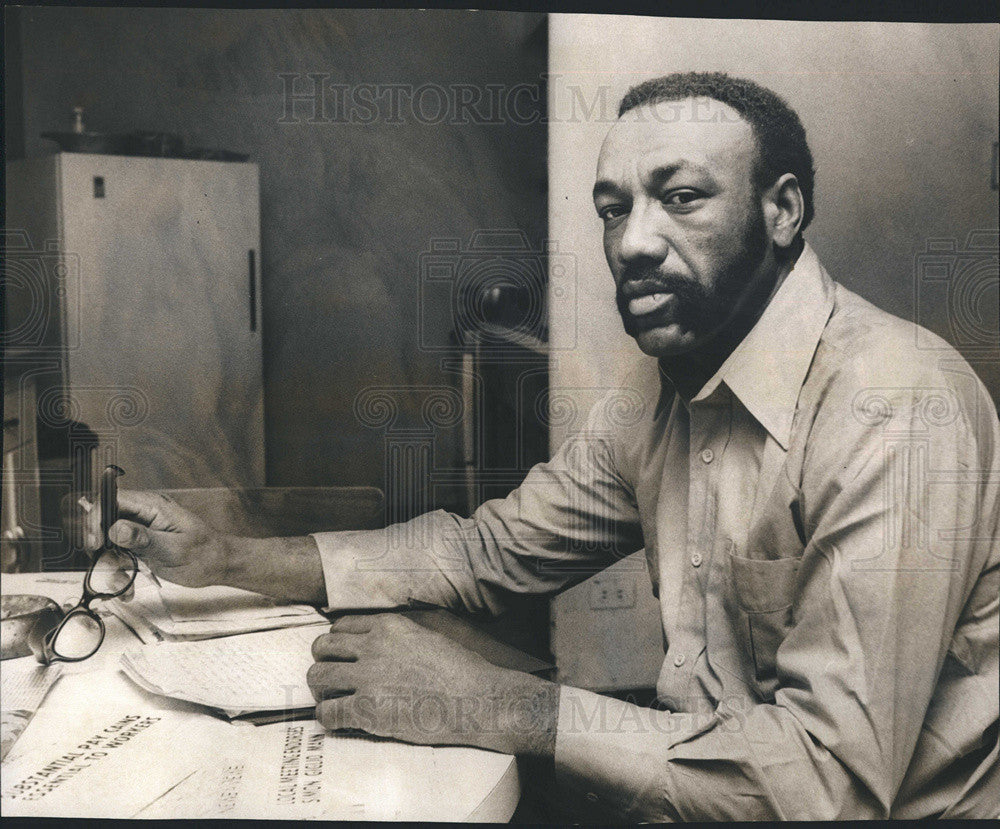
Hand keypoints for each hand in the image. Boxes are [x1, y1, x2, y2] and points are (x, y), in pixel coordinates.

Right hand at [104, 490, 235, 588]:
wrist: (218, 565)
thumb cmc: (204, 553)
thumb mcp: (174, 548)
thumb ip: (144, 538)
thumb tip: (115, 528)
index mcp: (152, 506)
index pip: (112, 500)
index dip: (96, 517)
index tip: (95, 542)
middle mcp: (143, 515)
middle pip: (103, 522)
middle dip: (100, 546)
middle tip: (110, 565)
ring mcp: (139, 531)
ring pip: (107, 543)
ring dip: (110, 566)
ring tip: (125, 584)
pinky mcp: (139, 546)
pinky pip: (117, 557)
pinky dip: (118, 574)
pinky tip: (128, 588)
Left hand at [308, 613, 557, 756]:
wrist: (476, 701)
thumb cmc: (461, 672)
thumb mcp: (427, 637)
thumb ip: (398, 638)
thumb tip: (380, 647)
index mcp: (389, 627)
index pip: (341, 626)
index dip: (337, 644)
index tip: (341, 657)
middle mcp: (373, 647)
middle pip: (321, 647)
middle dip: (323, 663)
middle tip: (332, 679)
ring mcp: (368, 678)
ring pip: (317, 677)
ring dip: (321, 690)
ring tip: (334, 700)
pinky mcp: (367, 710)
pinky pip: (328, 713)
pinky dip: (328, 719)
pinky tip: (340, 722)